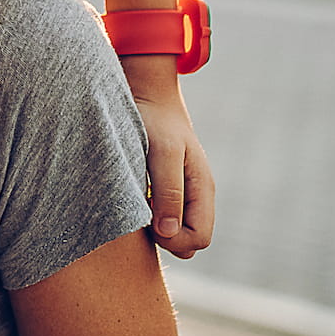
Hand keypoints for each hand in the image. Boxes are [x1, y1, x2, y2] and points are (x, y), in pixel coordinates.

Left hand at [121, 57, 212, 257]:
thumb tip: (169, 232)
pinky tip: (132, 198)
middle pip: (189, 241)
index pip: (200, 239)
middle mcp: (195, 195)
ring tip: (135, 204)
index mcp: (202, 188)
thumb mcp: (163, 153)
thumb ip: (169, 191)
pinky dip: (147, 217)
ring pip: (175, 232)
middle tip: (140, 216)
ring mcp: (181, 193)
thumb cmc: (154, 121)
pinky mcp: (164, 189)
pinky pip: (162, 219)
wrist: (145, 94)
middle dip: (166, 239)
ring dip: (155, 229)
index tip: (149, 223)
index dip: (175, 241)